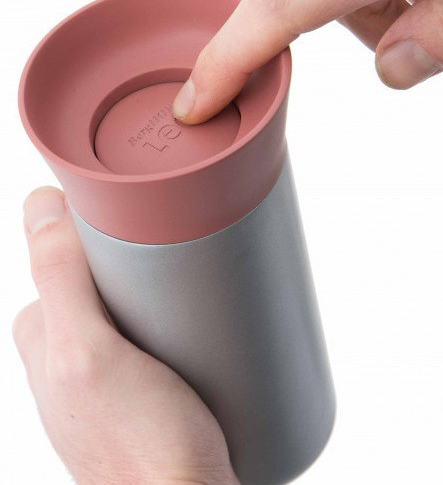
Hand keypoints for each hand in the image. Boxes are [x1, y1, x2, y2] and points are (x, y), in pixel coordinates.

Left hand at [13, 187, 238, 484]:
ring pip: (124, 297)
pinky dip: (166, 307)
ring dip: (152, 277)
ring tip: (188, 273)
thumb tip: (40, 207)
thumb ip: (60, 281)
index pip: (55, 251)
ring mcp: (105, 367)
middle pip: (94, 270)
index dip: (89, 221)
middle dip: (127, 247)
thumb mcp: (90, 353)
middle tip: (171, 241)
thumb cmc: (140, 445)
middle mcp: (66, 351)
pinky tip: (191, 313)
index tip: (130, 212)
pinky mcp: (140, 381)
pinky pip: (146, 325)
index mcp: (43, 336)